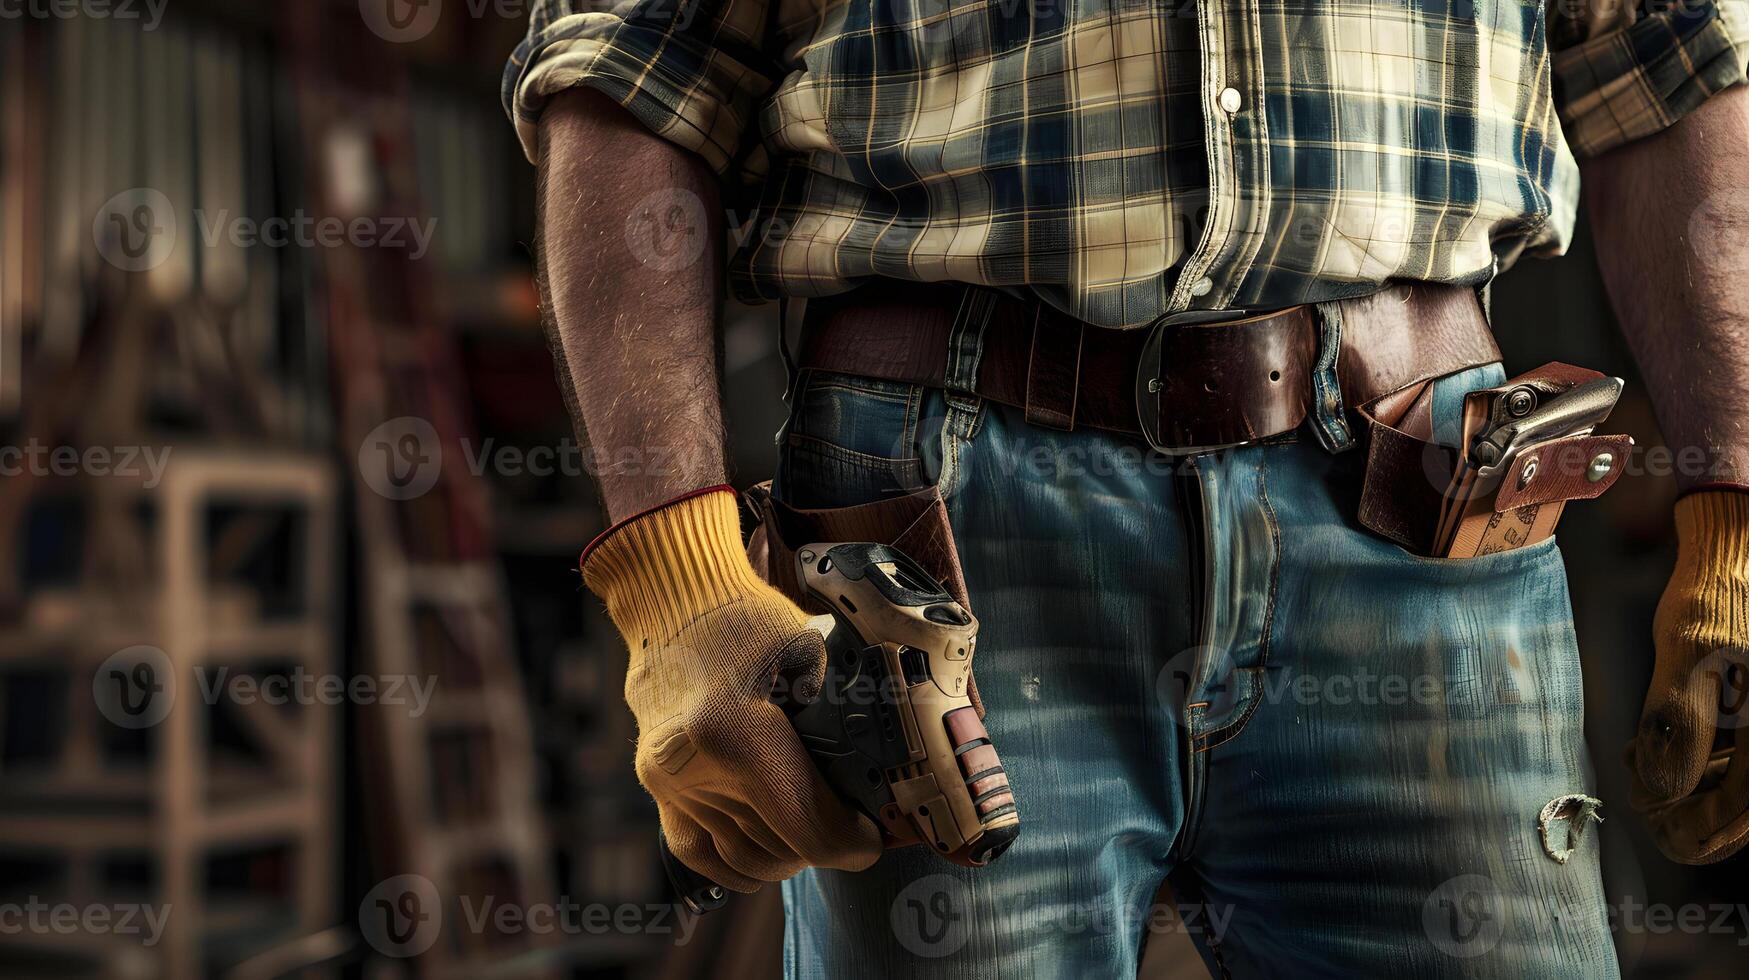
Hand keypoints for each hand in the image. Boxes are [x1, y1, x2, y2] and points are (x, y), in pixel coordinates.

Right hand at [584, 488, 882, 889]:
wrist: (673, 599)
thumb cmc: (747, 617)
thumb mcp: (811, 651)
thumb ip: (844, 712)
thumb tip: (890, 767)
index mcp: (736, 732)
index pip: (806, 828)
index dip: (851, 842)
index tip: (872, 834)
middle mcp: (694, 768)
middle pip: (778, 847)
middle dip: (826, 845)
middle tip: (854, 827)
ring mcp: (670, 782)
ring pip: (742, 857)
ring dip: (787, 854)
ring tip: (816, 830)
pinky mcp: (656, 784)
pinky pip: (699, 852)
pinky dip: (739, 862)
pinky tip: (770, 848)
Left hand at [1630, 490, 1748, 863]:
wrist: (1737, 552)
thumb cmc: (1717, 596)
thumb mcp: (1689, 651)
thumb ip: (1680, 721)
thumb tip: (1664, 791)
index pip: (1737, 815)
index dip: (1691, 832)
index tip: (1653, 825)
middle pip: (1739, 813)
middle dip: (1688, 815)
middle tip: (1644, 803)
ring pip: (1737, 789)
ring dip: (1691, 790)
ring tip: (1643, 764)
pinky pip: (1739, 761)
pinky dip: (1703, 764)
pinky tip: (1661, 746)